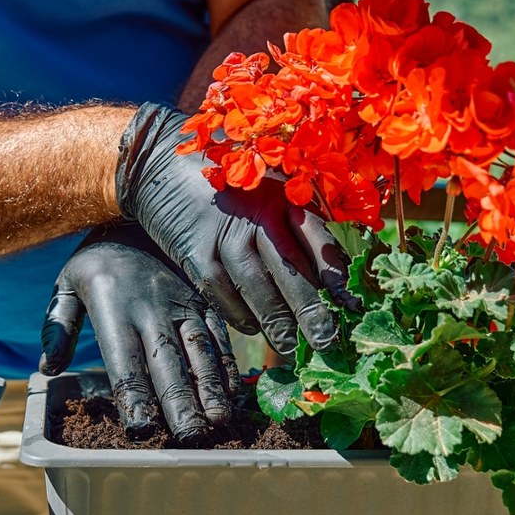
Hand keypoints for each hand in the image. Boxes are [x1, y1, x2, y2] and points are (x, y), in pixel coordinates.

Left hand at [39, 223, 238, 441]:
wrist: (139, 205)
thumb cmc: (98, 257)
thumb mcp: (67, 282)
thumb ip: (58, 325)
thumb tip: (49, 369)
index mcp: (114, 307)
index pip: (124, 361)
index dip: (133, 396)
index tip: (141, 428)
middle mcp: (151, 307)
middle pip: (168, 362)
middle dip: (180, 402)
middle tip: (190, 437)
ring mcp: (182, 303)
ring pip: (200, 351)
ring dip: (211, 389)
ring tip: (219, 423)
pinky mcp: (203, 300)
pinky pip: (218, 335)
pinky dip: (226, 366)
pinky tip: (231, 393)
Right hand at [116, 103, 356, 356]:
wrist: (161, 167)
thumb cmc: (227, 185)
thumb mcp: (266, 189)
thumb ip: (296, 222)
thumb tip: (334, 272)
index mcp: (282, 195)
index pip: (318, 240)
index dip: (337, 277)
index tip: (353, 305)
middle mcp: (256, 214)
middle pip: (291, 271)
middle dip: (313, 312)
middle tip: (330, 341)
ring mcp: (224, 235)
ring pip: (258, 289)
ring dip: (279, 323)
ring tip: (295, 347)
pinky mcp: (195, 253)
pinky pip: (224, 294)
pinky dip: (241, 315)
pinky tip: (255, 327)